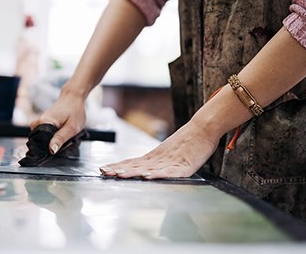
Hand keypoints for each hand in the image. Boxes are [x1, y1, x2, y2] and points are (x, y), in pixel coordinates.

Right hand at [30, 90, 86, 154]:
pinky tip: (61, 133)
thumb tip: (51, 150)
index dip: (46, 150)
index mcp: (44, 123)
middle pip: (40, 142)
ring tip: (63, 136)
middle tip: (63, 142)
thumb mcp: (72, 128)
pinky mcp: (43, 122)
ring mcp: (40, 122)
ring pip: (42, 138)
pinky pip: (44, 134)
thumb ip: (61, 139)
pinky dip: (52, 136)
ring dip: (51, 141)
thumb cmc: (75, 111)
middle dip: (50, 146)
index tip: (56, 152)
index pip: (38, 143)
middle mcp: (38, 122)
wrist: (73, 97)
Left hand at [99, 119, 219, 178]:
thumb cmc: (187, 141)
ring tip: (118, 175)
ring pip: (148, 168)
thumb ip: (155, 161)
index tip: (102, 169)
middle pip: (135, 165)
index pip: (131, 162)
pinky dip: (157, 175)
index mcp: (154, 156)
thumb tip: (142, 169)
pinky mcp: (183, 167)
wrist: (203, 129)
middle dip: (118, 169)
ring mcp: (170, 162)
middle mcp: (158, 158)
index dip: (117, 166)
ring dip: (132, 172)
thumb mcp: (167, 152)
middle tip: (103, 172)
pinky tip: (147, 176)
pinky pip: (169, 172)